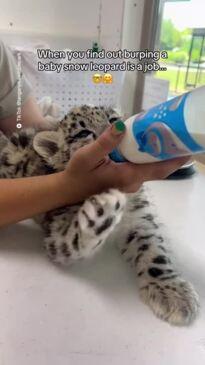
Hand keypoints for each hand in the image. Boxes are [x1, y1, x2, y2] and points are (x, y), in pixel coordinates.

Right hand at [60, 121, 189, 202]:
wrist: (68, 191)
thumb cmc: (77, 174)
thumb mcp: (88, 156)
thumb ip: (105, 142)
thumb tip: (122, 126)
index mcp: (128, 176)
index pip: (159, 169)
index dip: (175, 160)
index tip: (188, 148)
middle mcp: (134, 183)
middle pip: (158, 169)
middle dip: (170, 154)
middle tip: (177, 135)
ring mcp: (131, 184)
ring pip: (151, 170)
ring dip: (159, 155)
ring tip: (166, 136)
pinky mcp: (126, 182)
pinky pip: (143, 170)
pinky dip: (148, 159)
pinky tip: (147, 145)